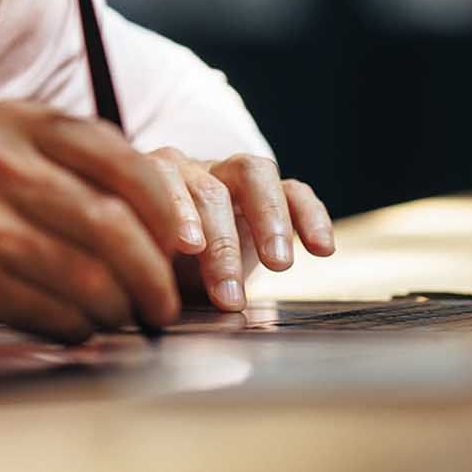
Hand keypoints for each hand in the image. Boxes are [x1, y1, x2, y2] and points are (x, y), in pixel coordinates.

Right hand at [0, 101, 207, 341]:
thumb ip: (64, 165)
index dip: (168, 207)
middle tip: (167, 304)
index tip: (189, 244)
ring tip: (125, 323)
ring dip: (121, 310)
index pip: (122, 159)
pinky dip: (79, 329)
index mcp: (17, 123)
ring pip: (88, 274)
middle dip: (155, 274)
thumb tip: (164, 219)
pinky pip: (51, 310)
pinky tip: (78, 331)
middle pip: (114, 224)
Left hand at [146, 149, 334, 311]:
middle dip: (223, 244)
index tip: (190, 247)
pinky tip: (323, 248)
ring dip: (269, 218)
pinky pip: (296, 192)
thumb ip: (150, 271)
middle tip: (230, 294)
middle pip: (211, 190)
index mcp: (155, 183)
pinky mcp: (274, 190)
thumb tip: (154, 301)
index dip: (178, 210)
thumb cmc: (159, 261)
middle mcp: (195, 170)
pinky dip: (311, 216)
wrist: (180, 256)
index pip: (165, 180)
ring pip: (255, 173)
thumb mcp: (148, 266)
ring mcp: (235, 174)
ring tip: (279, 265)